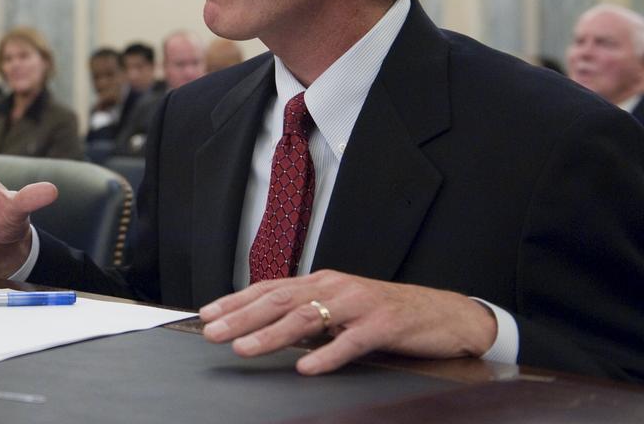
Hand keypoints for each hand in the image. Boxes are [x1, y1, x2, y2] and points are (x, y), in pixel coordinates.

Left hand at [198, 270, 498, 374]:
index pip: (270, 288)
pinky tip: (306, 367)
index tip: (206, 314)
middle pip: (280, 300)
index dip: (236, 300)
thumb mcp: (342, 309)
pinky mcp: (383, 325)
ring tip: (245, 348)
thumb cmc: (389, 314)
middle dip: (242, 317)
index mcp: (322, 282)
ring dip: (272, 334)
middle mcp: (335, 287)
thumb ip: (309, 315)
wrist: (445, 313)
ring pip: (308, 317)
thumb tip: (267, 328)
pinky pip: (351, 341)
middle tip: (213, 334)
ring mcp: (359, 305)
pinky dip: (327, 354)